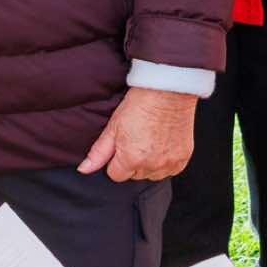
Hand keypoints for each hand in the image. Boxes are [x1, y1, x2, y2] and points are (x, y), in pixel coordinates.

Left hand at [77, 88, 196, 181]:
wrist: (167, 91)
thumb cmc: (139, 105)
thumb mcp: (113, 127)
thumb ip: (98, 153)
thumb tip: (84, 170)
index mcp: (131, 159)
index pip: (116, 175)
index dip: (116, 159)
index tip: (122, 144)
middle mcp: (151, 165)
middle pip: (134, 175)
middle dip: (132, 162)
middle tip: (137, 138)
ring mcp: (169, 163)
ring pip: (152, 175)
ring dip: (149, 163)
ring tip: (150, 140)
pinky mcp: (183, 159)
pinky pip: (169, 171)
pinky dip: (165, 161)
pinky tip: (161, 143)